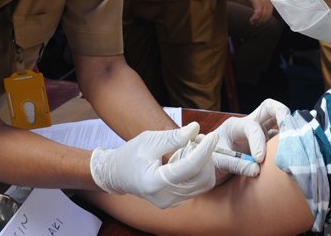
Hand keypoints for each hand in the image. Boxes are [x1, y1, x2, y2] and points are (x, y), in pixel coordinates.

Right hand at [90, 122, 217, 207]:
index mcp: (155, 183)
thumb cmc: (130, 155)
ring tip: (191, 146)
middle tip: (199, 138)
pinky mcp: (177, 200)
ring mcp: (172, 202)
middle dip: (206, 156)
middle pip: (201, 178)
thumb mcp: (149, 141)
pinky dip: (199, 169)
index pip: (189, 168)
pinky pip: (198, 185)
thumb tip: (195, 129)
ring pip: (203, 183)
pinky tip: (188, 157)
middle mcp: (165, 197)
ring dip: (204, 162)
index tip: (213, 135)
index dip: (204, 150)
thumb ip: (173, 137)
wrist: (117, 174)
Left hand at [212, 98, 289, 176]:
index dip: (258, 142)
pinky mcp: (266, 145)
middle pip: (269, 108)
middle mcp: (249, 125)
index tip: (260, 159)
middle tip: (292, 128)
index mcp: (234, 126)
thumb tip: (257, 170)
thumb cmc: (207, 161)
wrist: (205, 167)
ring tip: (300, 141)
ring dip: (289, 130)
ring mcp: (260, 134)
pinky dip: (289, 144)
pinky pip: (280, 140)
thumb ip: (235, 164)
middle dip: (282, 113)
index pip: (251, 127)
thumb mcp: (215, 162)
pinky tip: (295, 154)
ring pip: (279, 123)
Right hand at [243, 0, 273, 24]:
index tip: (262, 21)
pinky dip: (255, 18)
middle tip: (257, 25)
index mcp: (269, 0)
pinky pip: (258, 13)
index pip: (270, 12)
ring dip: (258, 21)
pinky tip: (252, 20)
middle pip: (267, 15)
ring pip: (262, 15)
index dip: (266, 18)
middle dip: (262, 21)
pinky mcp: (258, 3)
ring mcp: (263, 3)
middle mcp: (268, 2)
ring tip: (253, 23)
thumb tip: (259, 4)